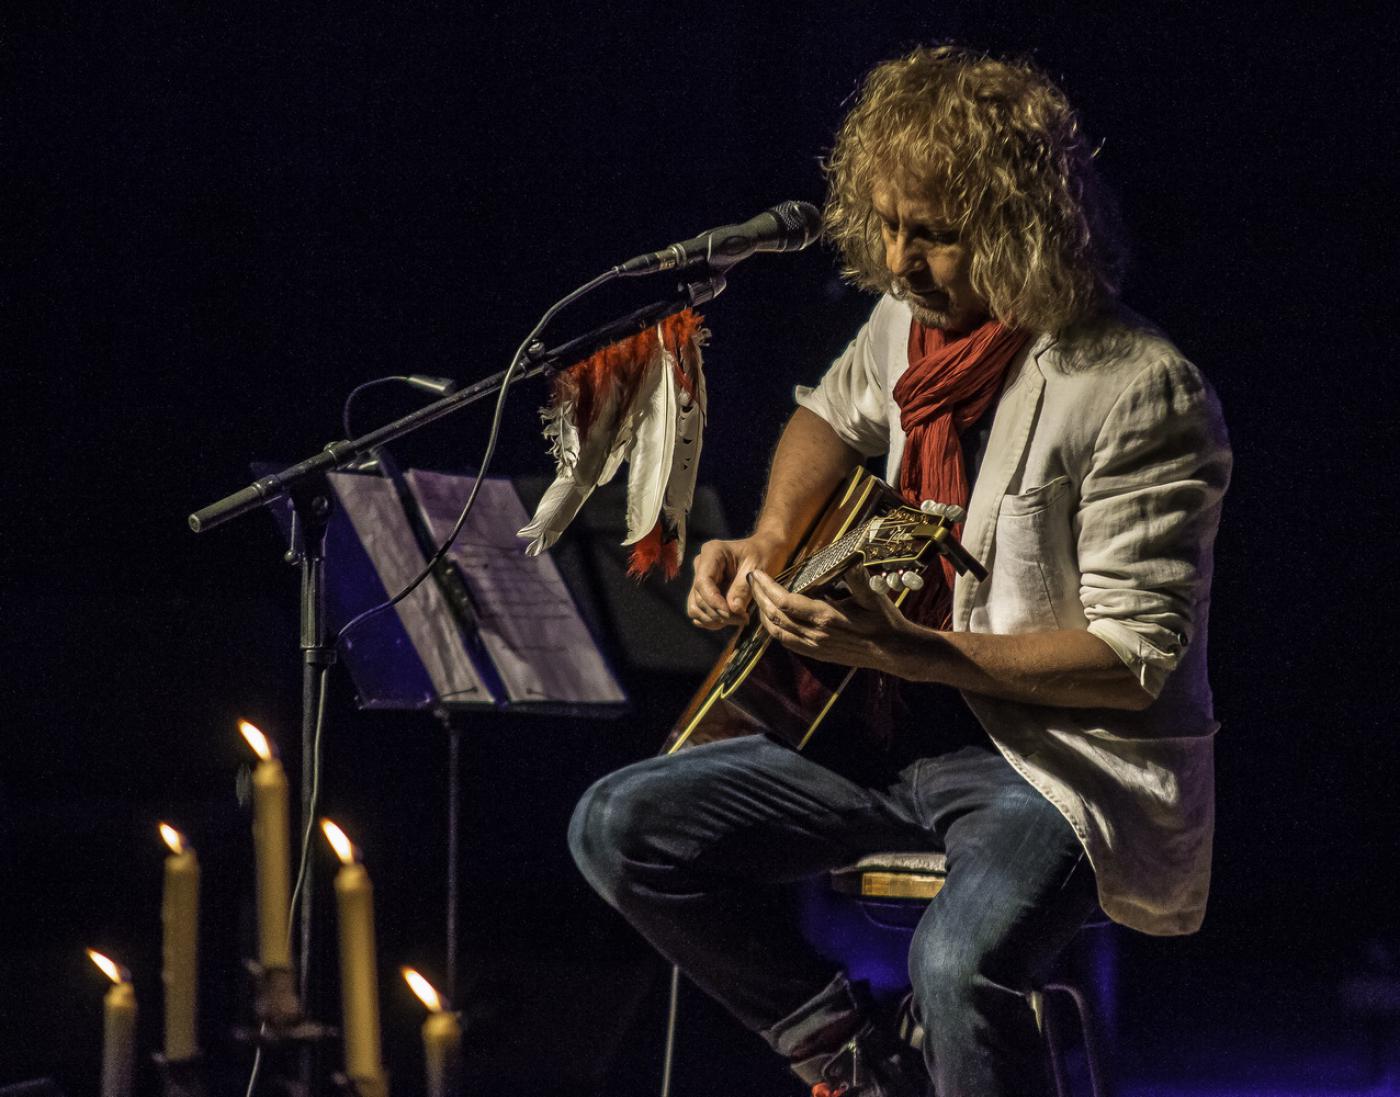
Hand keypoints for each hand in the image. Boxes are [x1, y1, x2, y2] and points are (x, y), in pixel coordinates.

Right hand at [687, 533, 786, 629]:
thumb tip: (733, 609)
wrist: (765, 552)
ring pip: (696, 608)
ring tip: (738, 619)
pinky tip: (730, 619)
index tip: (730, 613)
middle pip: (699, 598)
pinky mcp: (704, 592)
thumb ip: (744, 589)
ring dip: (715, 619)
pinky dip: (713, 620)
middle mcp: (701, 565)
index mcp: (712, 552)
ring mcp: (700, 579)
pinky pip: (699, 612)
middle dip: (719, 613)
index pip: (703, 582)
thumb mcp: (757, 568)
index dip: (713, 601)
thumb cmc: (763, 555)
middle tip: (743, 619)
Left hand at [747, 563, 919, 672]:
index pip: (785, 602)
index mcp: (826, 618)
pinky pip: (787, 643)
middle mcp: (815, 635)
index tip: (758, 574)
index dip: (767, 588)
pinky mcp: (817, 655)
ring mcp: (815, 647)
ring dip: (763, 614)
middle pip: (775, 617)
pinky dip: (774, 630)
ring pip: (777, 633)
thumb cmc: (884, 620)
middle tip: (751, 580)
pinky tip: (772, 618)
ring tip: (757, 597)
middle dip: (759, 598)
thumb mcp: (873, 594)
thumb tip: (851, 558)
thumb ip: (858, 577)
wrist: (893, 651)